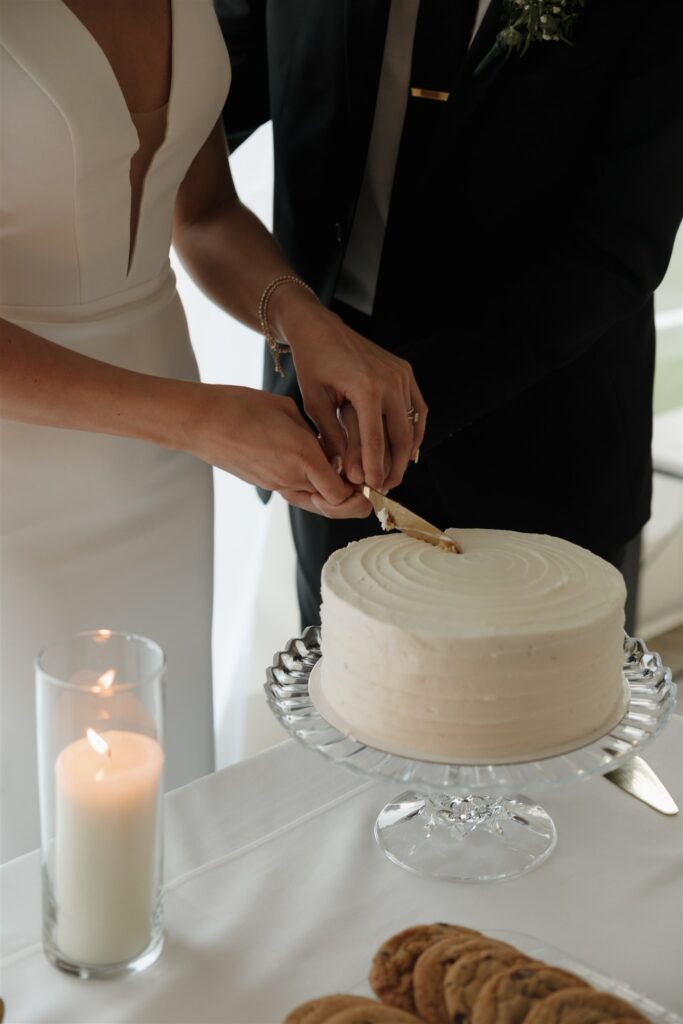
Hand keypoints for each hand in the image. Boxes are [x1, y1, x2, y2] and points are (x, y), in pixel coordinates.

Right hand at [180, 384, 370, 517]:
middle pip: (332, 506)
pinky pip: (297, 493)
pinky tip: (318, 472)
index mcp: (304, 456)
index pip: (343, 495)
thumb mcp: (287, 410)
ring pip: (314, 502)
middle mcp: (292, 477)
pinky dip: (312, 489)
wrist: (201, 421)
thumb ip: (312, 432)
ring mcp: (276, 484)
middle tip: (366, 498)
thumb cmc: (241, 406)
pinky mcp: (265, 483)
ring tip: (345, 483)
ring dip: (332, 498)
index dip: (360, 494)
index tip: (370, 482)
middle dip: (352, 504)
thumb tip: (326, 446)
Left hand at [269, 291, 427, 491]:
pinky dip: (415, 431)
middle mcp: (391, 380)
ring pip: (412, 425)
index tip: (372, 489)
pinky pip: (417, 409)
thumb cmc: (313, 364)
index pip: (376, 440)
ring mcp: (402, 375)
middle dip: (394, 467)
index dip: (375, 468)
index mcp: (367, 388)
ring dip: (406, 453)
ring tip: (394, 473)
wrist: (320, 328)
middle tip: (385, 488)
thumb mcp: (316, 404)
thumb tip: (347, 472)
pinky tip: (408, 450)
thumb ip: (334, 438)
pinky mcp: (405, 372)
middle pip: (400, 437)